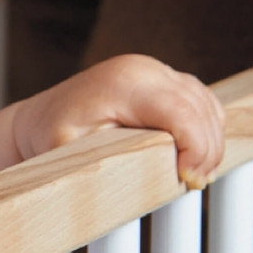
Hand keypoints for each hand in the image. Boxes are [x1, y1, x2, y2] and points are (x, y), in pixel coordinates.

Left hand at [11, 54, 224, 188]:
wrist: (42, 117)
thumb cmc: (53, 136)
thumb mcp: (70, 153)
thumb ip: (108, 162)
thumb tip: (145, 177)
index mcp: (122, 84)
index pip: (180, 113)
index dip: (196, 148)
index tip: (189, 180)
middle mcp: (143, 69)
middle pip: (199, 110)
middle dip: (206, 151)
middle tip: (193, 184)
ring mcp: (155, 69)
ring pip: (206, 105)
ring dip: (210, 142)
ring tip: (194, 175)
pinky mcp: (163, 77)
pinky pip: (201, 101)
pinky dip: (207, 128)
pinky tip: (194, 155)